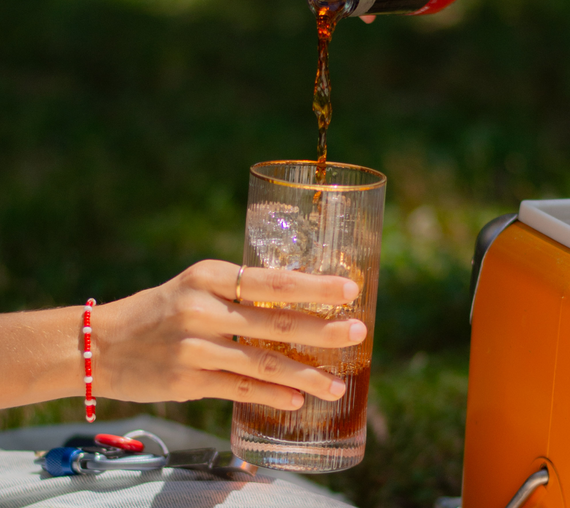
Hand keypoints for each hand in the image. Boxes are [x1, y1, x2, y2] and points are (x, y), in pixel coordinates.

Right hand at [94, 260, 365, 409]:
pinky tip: (296, 402)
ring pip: (263, 364)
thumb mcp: (196, 286)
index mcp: (209, 276)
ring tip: (337, 384)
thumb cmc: (160, 310)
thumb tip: (296, 302)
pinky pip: (240, 390)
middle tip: (358, 333)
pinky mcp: (188, 381)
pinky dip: (272, 397)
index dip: (314, 286)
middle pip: (275, 322)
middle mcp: (203, 309)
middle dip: (322, 330)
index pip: (272, 280)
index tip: (349, 289)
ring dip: (305, 375)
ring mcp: (195, 348)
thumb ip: (239, 292)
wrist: (101, 344)